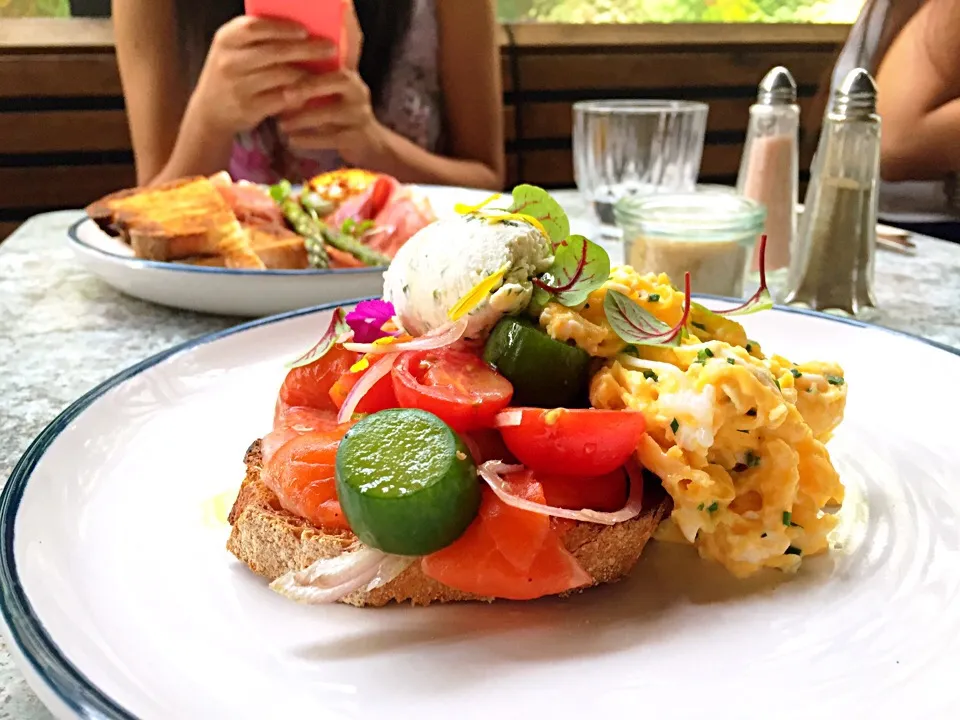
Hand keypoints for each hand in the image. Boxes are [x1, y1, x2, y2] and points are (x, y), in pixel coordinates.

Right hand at [190, 16, 337, 134]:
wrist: (210, 111)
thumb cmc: (231, 73)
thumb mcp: (233, 50)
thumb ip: (257, 38)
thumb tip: (300, 29)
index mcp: (226, 39)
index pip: (255, 27)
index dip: (282, 28)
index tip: (304, 30)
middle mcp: (230, 61)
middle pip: (275, 51)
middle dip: (306, 49)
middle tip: (329, 48)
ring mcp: (239, 86)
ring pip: (282, 75)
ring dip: (306, 72)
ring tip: (324, 70)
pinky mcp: (250, 108)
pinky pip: (283, 98)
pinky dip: (299, 94)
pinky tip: (311, 91)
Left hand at [277, 69, 387, 165]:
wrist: (368, 143)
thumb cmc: (340, 112)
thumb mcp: (330, 91)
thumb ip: (313, 75)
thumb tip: (277, 59)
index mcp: (349, 74)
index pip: (333, 58)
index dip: (310, 57)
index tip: (283, 62)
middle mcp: (358, 91)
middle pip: (338, 81)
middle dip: (310, 86)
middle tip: (285, 94)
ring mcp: (360, 115)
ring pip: (331, 113)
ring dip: (304, 118)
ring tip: (282, 124)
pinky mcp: (358, 138)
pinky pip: (331, 138)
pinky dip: (309, 139)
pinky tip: (292, 140)